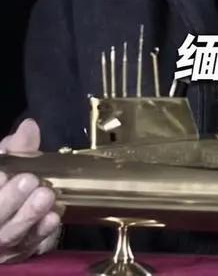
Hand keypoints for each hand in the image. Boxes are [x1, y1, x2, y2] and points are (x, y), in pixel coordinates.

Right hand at [0, 119, 61, 263]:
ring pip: (11, 235)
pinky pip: (30, 245)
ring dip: (29, 215)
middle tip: (29, 181)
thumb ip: (16, 146)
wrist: (15, 208)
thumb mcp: (6, 161)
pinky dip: (41, 232)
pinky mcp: (19, 251)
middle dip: (9, 200)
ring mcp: (2, 241)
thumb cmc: (7, 182)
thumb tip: (29, 127)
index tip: (4, 172)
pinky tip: (53, 217)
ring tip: (45, 196)